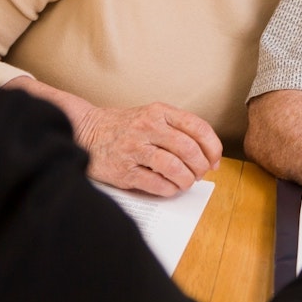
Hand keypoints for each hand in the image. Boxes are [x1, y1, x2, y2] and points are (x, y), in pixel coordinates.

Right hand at [75, 102, 222, 195]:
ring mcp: (134, 149)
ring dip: (186, 180)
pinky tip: (169, 187)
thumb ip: (178, 130)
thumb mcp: (152, 116)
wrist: (87, 132)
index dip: (213, 147)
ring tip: (185, 182)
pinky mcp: (124, 171)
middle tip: (200, 174)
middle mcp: (147, 127)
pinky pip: (156, 184)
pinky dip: (169, 189)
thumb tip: (209, 156)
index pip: (198, 127)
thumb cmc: (126, 127)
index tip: (215, 160)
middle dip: (201, 166)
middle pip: (188, 149)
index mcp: (159, 112)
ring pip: (174, 168)